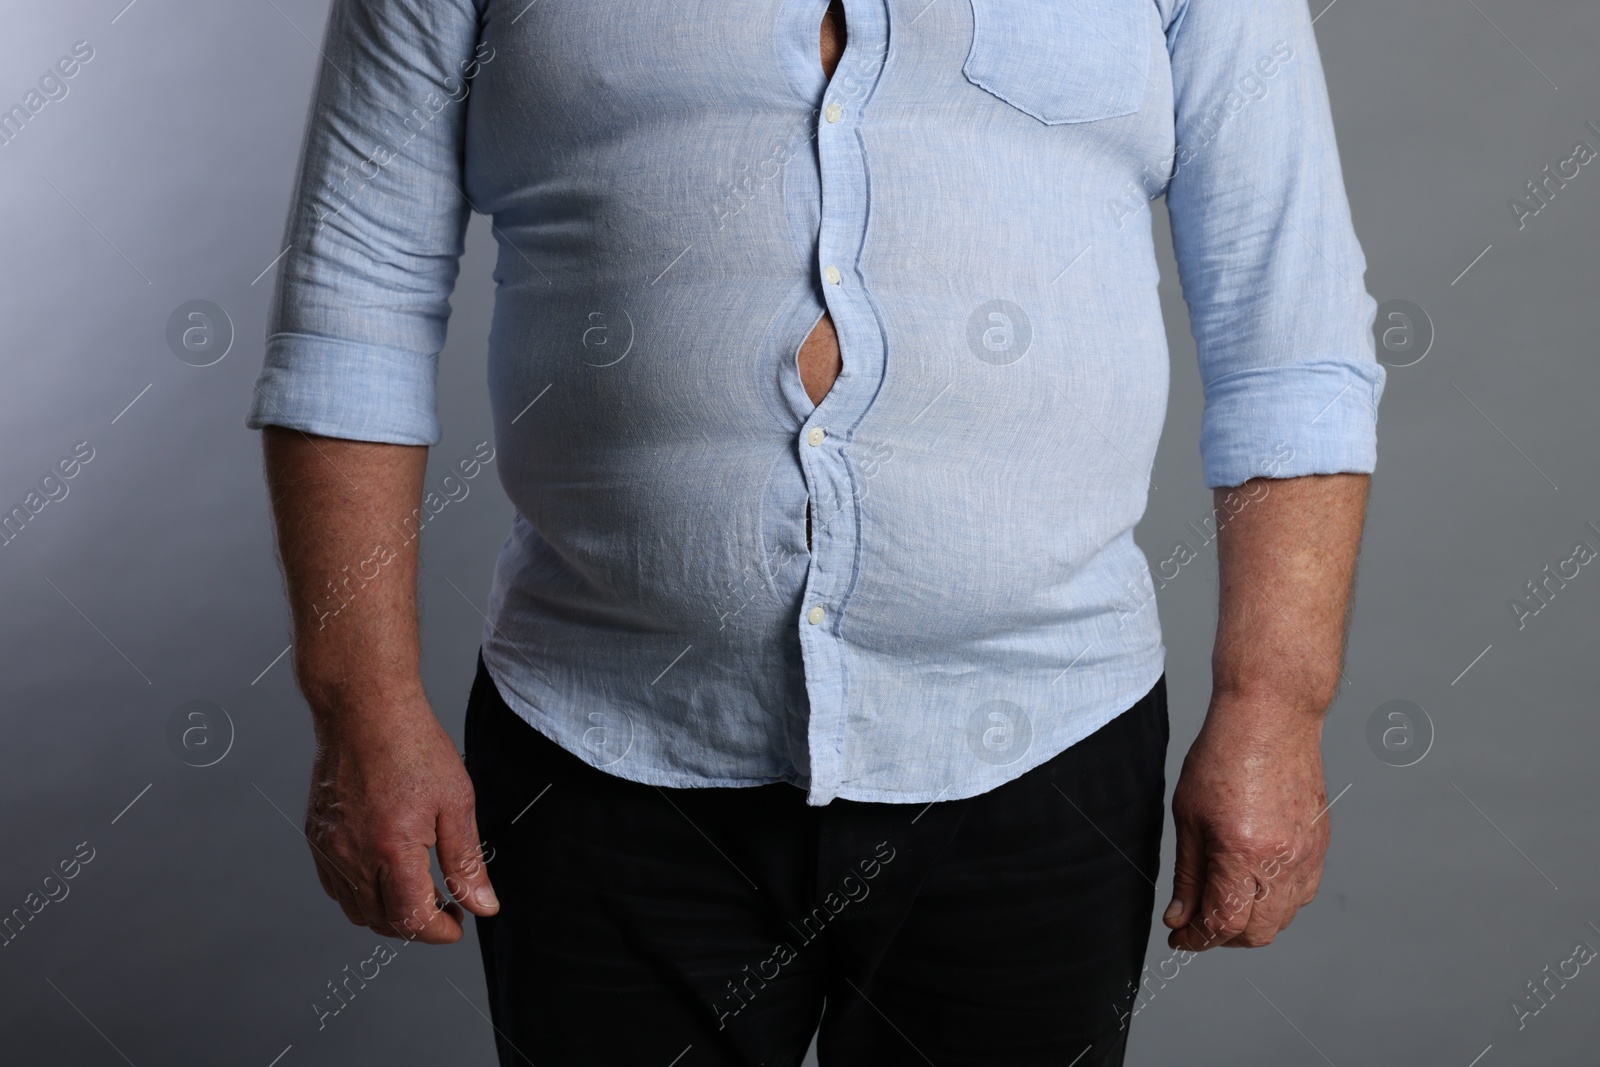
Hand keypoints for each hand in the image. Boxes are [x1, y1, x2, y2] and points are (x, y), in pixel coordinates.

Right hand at [303, 693, 498, 943]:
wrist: (365, 710)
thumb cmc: (413, 746)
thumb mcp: (456, 803)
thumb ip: (467, 862)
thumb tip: (482, 906)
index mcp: (391, 848)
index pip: (412, 919)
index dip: (439, 932)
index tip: (459, 925)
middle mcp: (352, 855)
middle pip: (382, 922)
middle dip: (418, 926)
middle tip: (448, 906)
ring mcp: (329, 848)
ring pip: (356, 910)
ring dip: (389, 914)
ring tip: (421, 892)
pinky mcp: (316, 838)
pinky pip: (336, 887)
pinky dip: (362, 896)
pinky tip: (388, 875)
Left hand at [1162, 695, 1329, 950]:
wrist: (1272, 718)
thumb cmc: (1225, 755)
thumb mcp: (1188, 816)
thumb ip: (1187, 875)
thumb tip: (1180, 918)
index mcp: (1244, 854)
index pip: (1223, 924)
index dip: (1197, 939)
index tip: (1179, 939)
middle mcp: (1283, 862)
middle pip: (1257, 933)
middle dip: (1223, 937)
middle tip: (1196, 924)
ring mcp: (1308, 856)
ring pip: (1283, 918)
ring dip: (1251, 922)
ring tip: (1222, 902)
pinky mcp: (1320, 846)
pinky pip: (1301, 894)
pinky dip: (1275, 901)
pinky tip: (1252, 882)